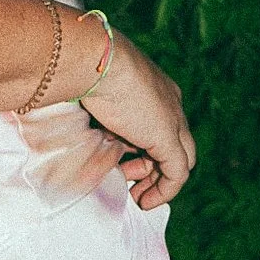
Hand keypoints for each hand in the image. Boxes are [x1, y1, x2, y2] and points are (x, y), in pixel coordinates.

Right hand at [82, 30, 196, 209]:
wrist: (95, 58)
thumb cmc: (88, 66)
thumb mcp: (98, 87)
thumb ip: (100, 105)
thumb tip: (79, 115)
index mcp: (157, 87)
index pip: (162, 123)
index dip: (146, 146)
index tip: (123, 160)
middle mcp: (170, 103)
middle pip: (176, 144)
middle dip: (154, 167)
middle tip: (132, 183)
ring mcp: (172, 120)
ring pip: (180, 160)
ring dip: (158, 182)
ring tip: (138, 198)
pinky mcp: (167, 138)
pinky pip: (177, 174)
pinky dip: (164, 191)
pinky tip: (146, 201)